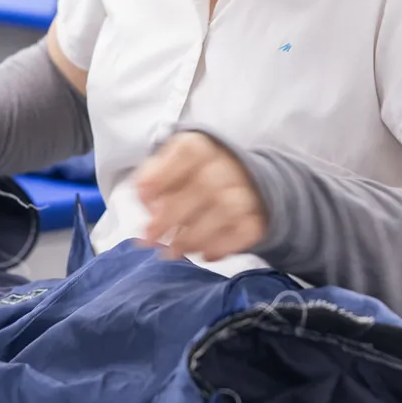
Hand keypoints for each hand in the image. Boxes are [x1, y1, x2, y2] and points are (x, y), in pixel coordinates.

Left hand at [135, 132, 266, 261]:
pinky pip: (246, 230)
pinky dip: (225, 245)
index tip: (143, 198)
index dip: (164, 174)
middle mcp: (229, 165)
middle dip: (172, 216)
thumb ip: (152, 180)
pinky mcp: (258, 216)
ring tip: (173, 252)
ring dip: (196, 235)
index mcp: (202, 147)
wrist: (238, 184)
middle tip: (150, 238)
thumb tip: (144, 197)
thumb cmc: (190, 178)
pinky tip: (205, 255)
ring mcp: (247, 190)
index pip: (188, 152)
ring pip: (227, 209)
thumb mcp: (167, 168)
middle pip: (205, 185)